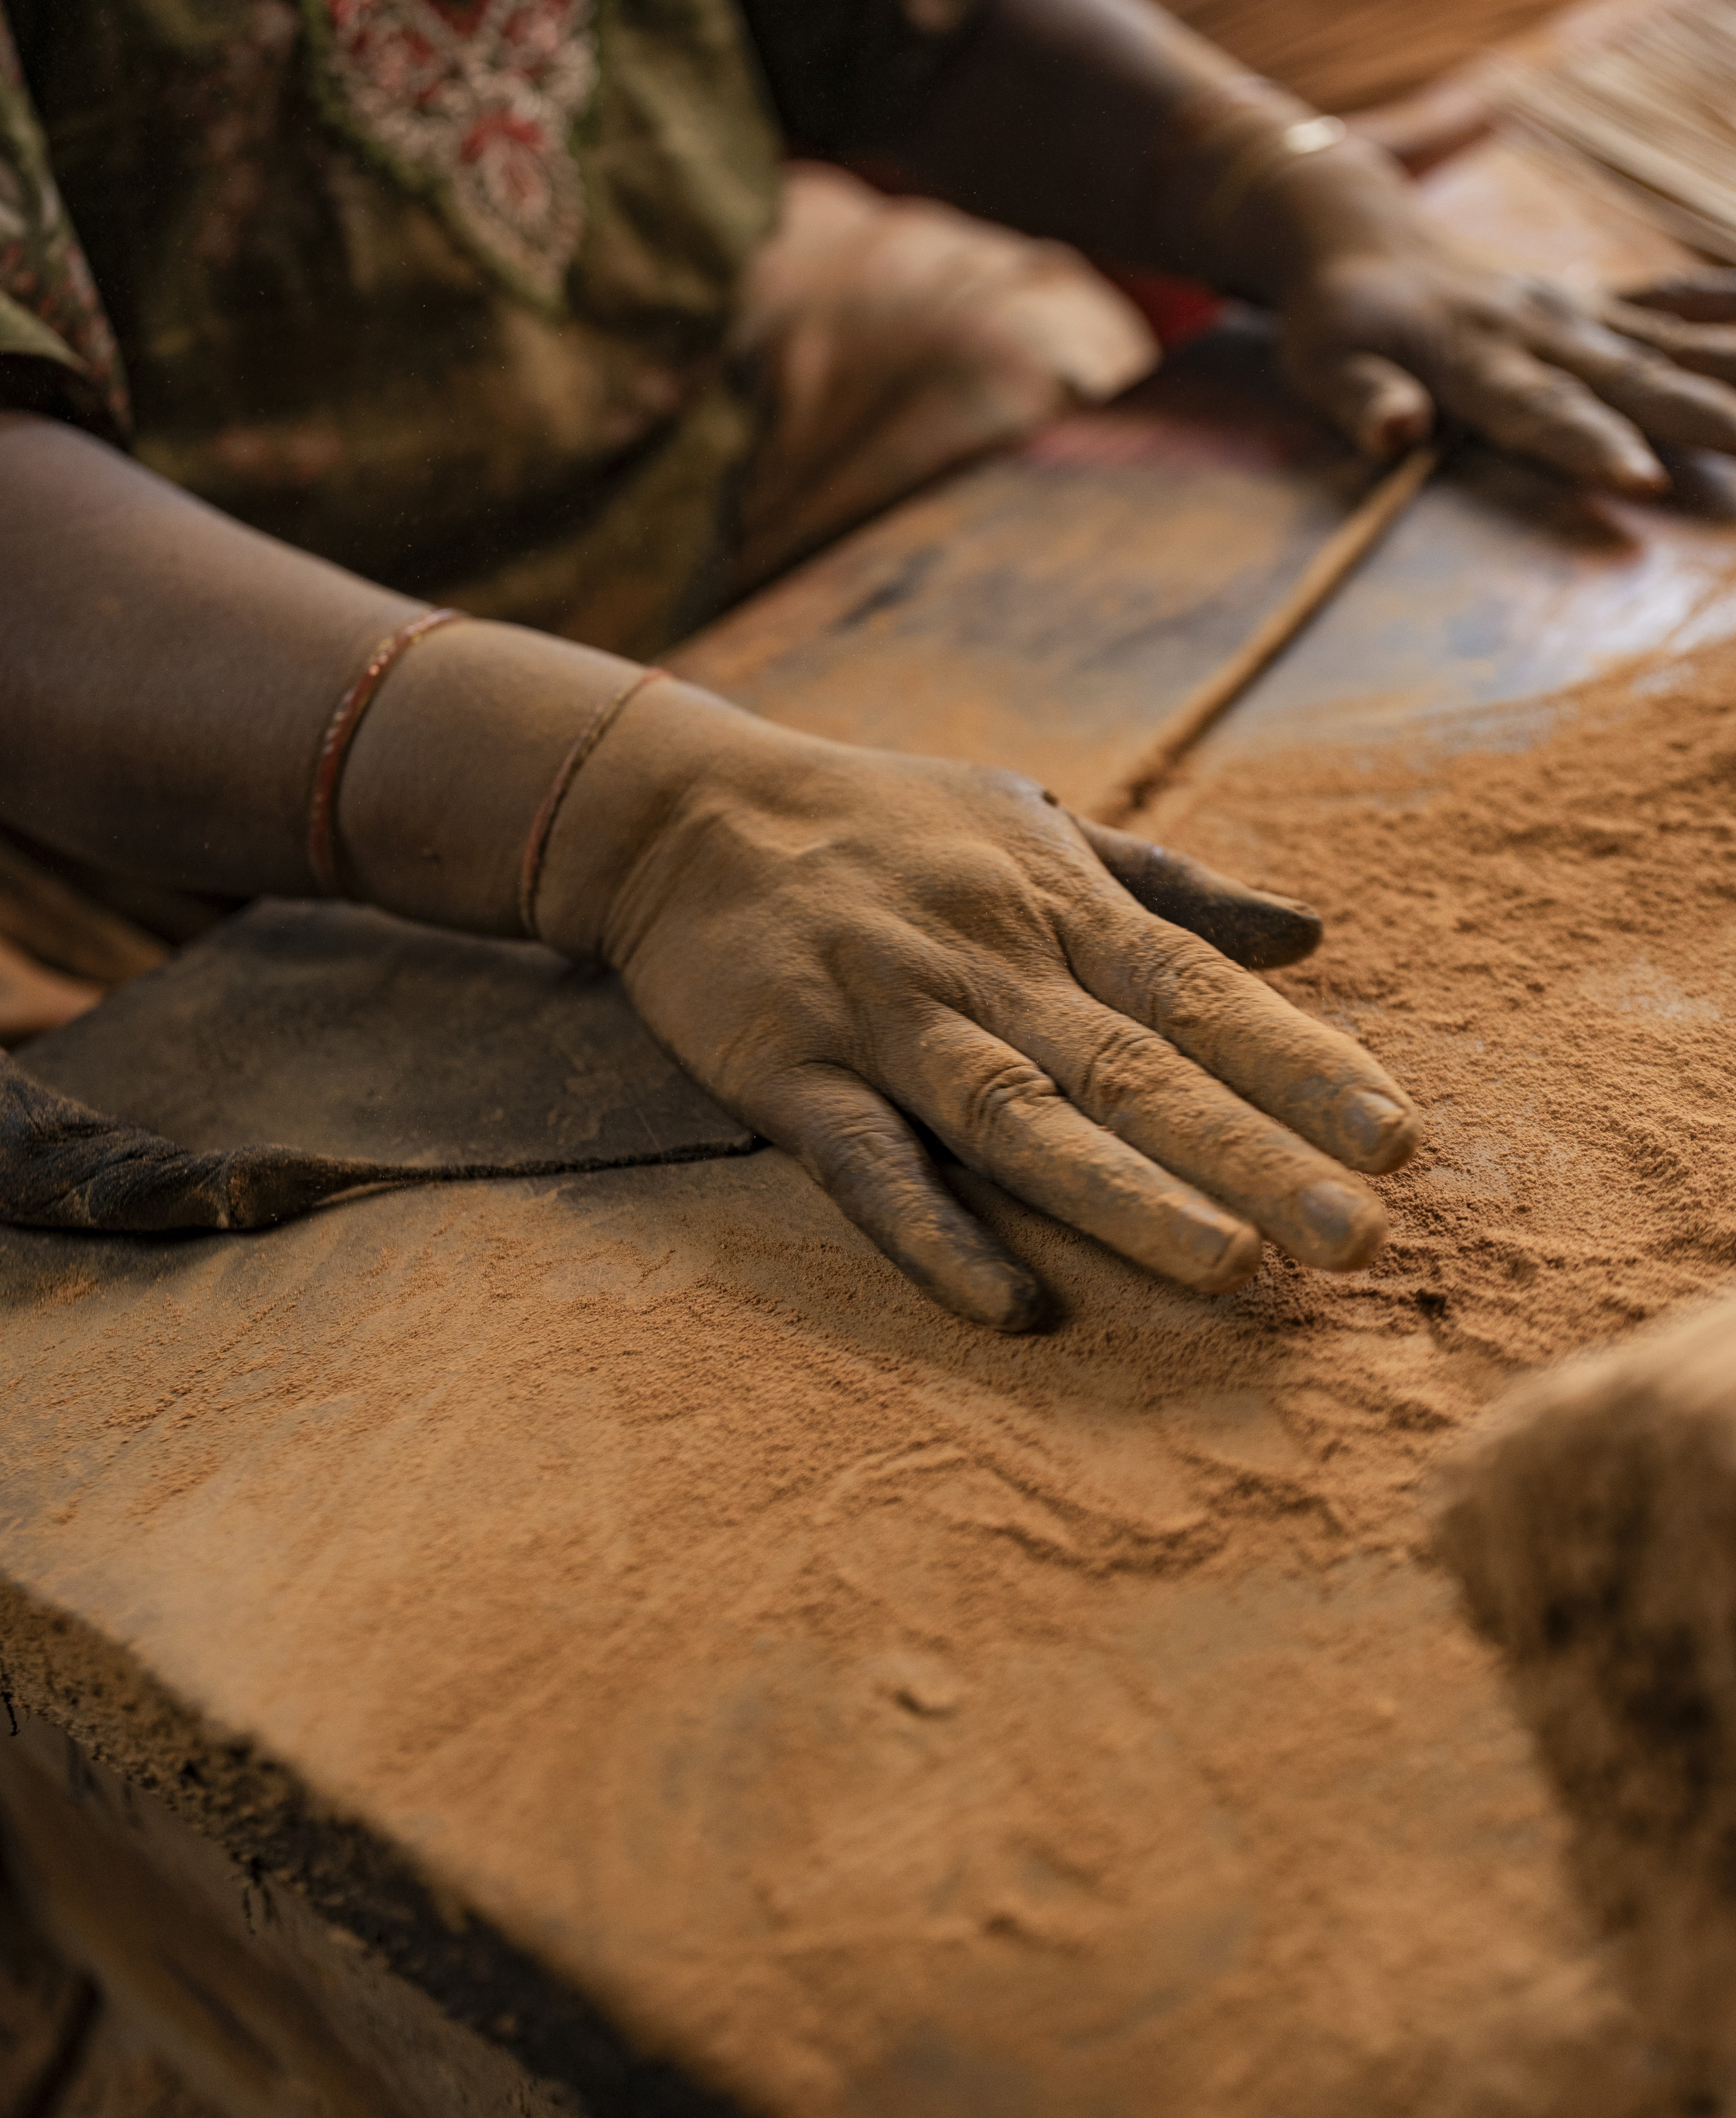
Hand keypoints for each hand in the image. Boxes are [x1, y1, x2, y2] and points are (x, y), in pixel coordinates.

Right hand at [537, 682, 1419, 1329]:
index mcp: (1053, 902)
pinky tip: (1012, 1307)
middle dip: (1251, 1155)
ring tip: (1231, 1271)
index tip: (1400, 1140)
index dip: (1302, 1065)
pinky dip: (937, 1236)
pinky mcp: (786, 1074)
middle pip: (1133, 1070)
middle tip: (1359, 1238)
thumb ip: (1173, 888)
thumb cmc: (887, 822)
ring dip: (1126, 1197)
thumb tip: (1313, 934)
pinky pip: (871, 1167)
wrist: (683, 810)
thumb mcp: (1035, 821)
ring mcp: (882, 1019)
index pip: (1201, 994)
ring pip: (1018, 1118)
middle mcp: (982, 960)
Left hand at [1268, 182, 1735, 495]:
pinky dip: (1729, 300)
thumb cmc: (1337, 320)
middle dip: (1706, 419)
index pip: (1538, 411)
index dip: (1586, 444)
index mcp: (1476, 360)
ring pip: (1677, 346)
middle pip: (1635, 381)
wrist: (1362, 237)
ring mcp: (1581, 316)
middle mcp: (1544, 334)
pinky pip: (1677, 300)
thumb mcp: (1322, 363)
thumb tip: (1396, 431)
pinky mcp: (1599, 305)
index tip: (1636, 477)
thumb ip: (1362, 400)